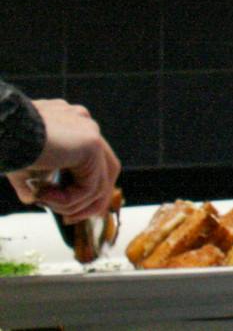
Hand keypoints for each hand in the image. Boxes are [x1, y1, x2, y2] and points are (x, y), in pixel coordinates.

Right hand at [9, 100, 119, 220]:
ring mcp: (90, 133)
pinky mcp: (91, 144)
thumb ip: (34, 180)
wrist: (0, 131)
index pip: (94, 162)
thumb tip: (33, 199)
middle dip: (91, 202)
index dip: (84, 190)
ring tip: (43, 201)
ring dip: (69, 204)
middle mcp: (85, 126)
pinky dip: (66, 200)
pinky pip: (89, 187)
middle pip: (108, 171)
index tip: (68, 213)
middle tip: (70, 220)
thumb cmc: (5, 145)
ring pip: (98, 184)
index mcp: (72, 126)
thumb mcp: (22, 166)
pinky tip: (43, 195)